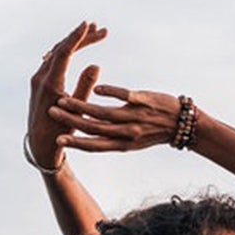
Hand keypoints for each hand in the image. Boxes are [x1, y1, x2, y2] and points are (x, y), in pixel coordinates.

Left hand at [27, 21, 106, 171]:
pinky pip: (55, 59)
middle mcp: (40, 78)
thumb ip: (84, 88)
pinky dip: (69, 50)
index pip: (63, 53)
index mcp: (49, 85)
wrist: (39, 145)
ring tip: (94, 33)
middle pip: (61, 48)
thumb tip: (95, 64)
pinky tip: (80, 46)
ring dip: (76, 42)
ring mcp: (39, 78)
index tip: (88, 25)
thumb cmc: (60, 133)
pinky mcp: (41, 80)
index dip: (77, 38)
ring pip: (58, 52)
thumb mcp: (76, 113)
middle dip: (81, 37)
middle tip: (101, 30)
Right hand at [49, 86, 181, 153]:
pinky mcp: (143, 100)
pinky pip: (123, 95)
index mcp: (123, 144)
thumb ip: (112, 136)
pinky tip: (96, 88)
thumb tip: (90, 131)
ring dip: (82, 105)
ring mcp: (135, 116)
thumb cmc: (154, 131)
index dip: (76, 143)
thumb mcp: (132, 140)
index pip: (95, 146)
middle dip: (71, 121)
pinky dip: (109, 92)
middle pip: (94, 128)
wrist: (183, 124)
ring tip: (64, 99)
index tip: (58, 140)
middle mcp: (128, 133)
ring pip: (103, 113)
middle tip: (51, 112)